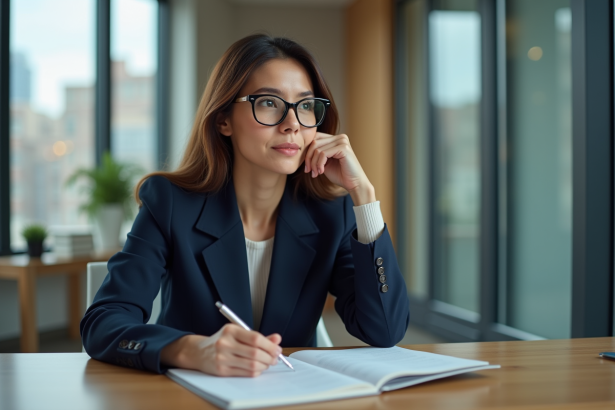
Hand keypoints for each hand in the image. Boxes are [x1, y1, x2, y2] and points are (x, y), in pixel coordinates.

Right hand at [160, 324, 281, 376]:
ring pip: (252, 365)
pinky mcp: (221, 370)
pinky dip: (256, 371)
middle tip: (275, 358)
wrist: (199, 351)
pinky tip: (257, 368)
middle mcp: (225, 343)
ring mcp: (222, 358)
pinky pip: (245, 373)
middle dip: (269, 357)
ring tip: (267, 363)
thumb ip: (258, 336)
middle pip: (255, 353)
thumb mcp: (238, 333)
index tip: (277, 349)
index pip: (255, 338)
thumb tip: (277, 338)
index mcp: (231, 330)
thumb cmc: (222, 340)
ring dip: (264, 366)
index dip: (270, 345)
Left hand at [304, 132, 375, 204]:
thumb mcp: (324, 162)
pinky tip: (321, 172)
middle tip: (309, 171)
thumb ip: (316, 155)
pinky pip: (323, 154)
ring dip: (313, 163)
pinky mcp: (343, 148)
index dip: (307, 152)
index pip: (315, 138)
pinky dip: (319, 164)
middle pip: (314, 142)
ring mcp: (342, 141)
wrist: (354, 184)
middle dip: (308, 158)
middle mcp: (340, 137)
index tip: (307, 167)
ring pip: (317, 149)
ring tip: (316, 173)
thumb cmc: (340, 174)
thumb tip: (302, 150)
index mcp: (335, 139)